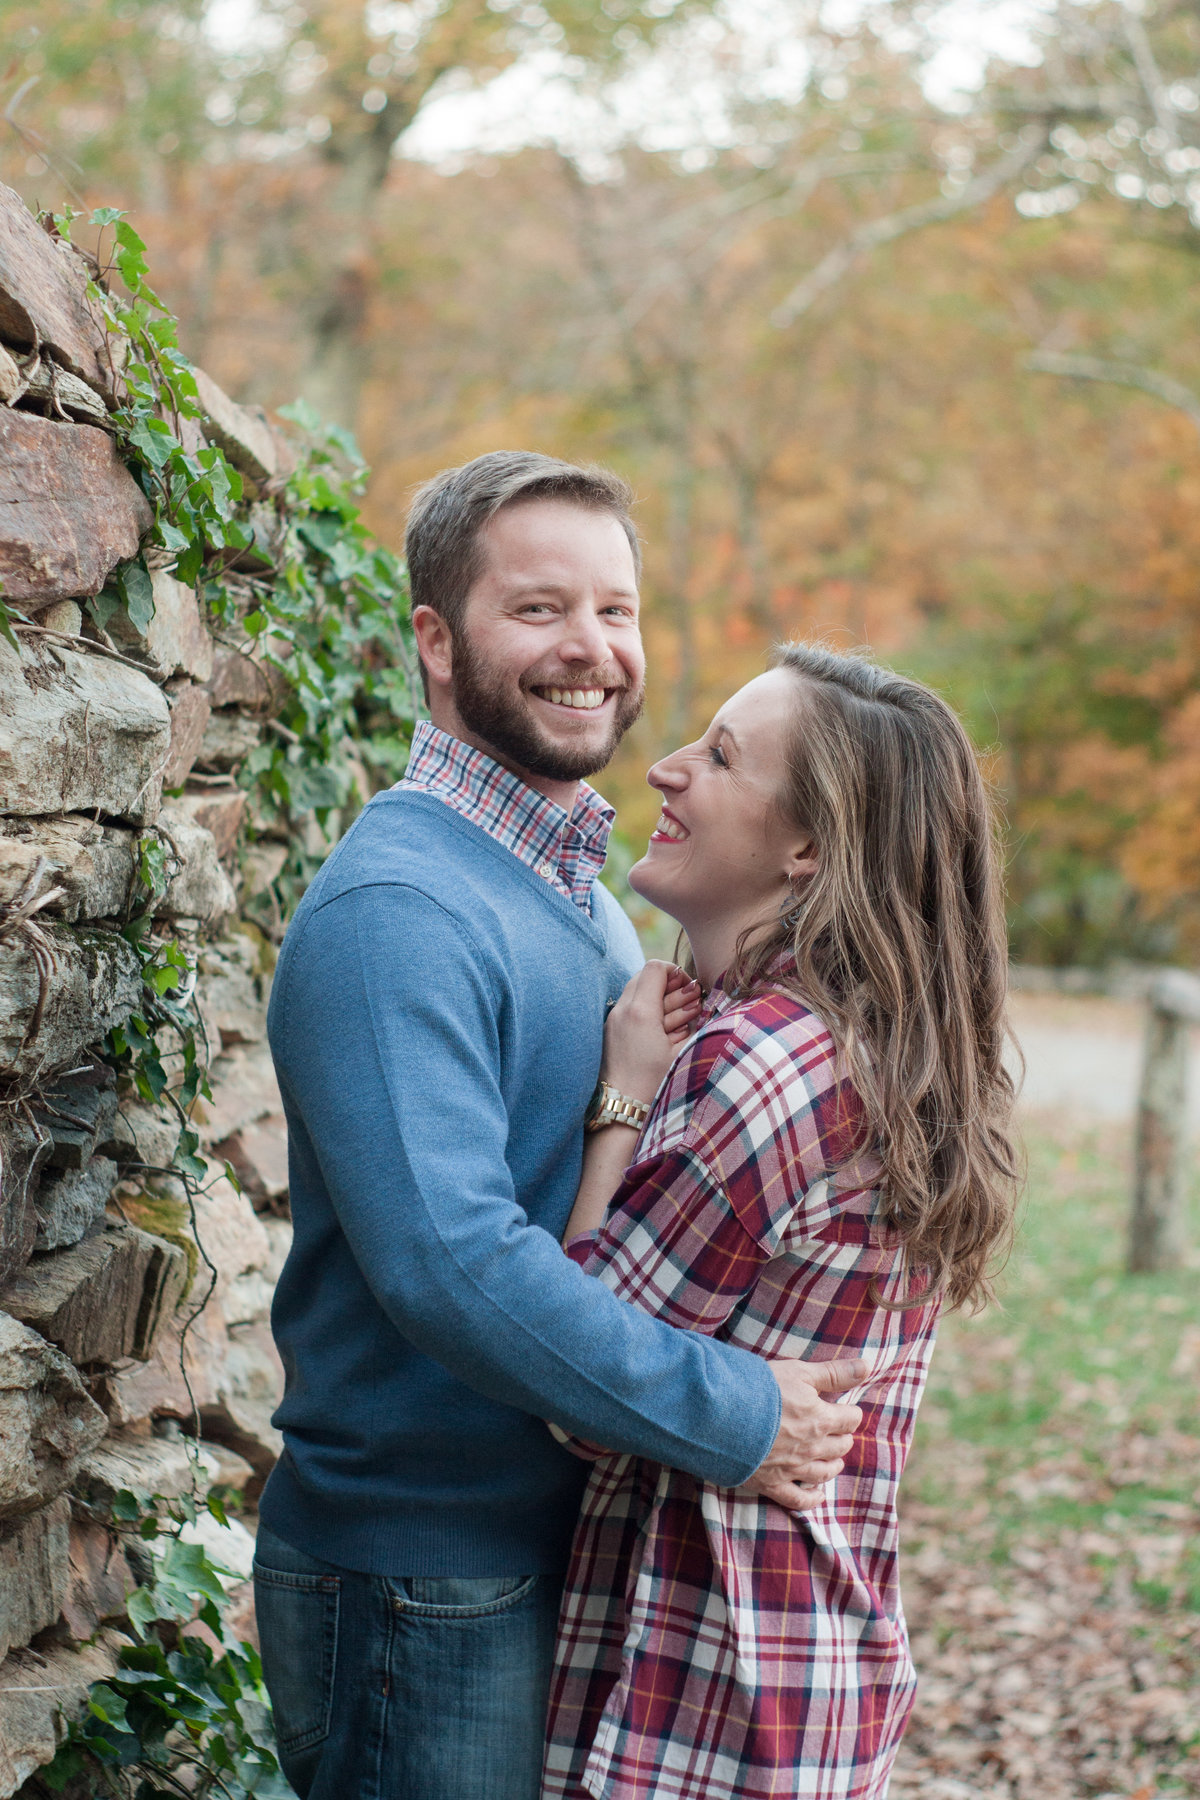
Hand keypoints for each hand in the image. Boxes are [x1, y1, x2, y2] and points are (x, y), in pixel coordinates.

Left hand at [601, 961, 701, 1103]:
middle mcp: (622, 1010)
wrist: (623, 1109)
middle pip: (645, 976)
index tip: (691, 989)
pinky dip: (648, 1010)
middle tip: (689, 1001)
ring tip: (679, 1018)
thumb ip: (692, 1020)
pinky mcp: (609, 1031)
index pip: (656, 968)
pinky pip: (629, 1007)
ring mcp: (612, 1020)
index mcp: (641, 1012)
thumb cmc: (656, 1083)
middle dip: (670, 985)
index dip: (677, 973)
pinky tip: (663, 1030)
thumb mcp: (682, 1051)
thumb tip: (698, 999)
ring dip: (660, 997)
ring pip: (637, 991)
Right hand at [737, 1358, 866, 1510]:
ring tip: (834, 1459)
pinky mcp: (772, 1484)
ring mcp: (793, 1469)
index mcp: (821, 1419)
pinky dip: (812, 1498)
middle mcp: (812, 1448)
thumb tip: (867, 1367)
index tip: (846, 1408)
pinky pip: (799, 1499)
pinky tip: (817, 1495)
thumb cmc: (759, 1388)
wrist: (721, 1415)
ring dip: (832, 1464)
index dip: (850, 1412)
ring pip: (824, 1473)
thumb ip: (834, 1373)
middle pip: (839, 1446)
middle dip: (842, 1437)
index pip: (849, 1419)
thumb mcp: (799, 1372)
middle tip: (837, 1430)